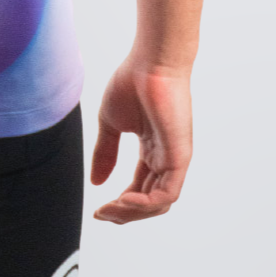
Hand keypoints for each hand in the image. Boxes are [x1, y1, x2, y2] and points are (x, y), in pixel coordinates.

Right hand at [90, 56, 192, 223]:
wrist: (150, 62)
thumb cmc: (133, 82)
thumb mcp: (110, 123)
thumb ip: (105, 153)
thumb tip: (96, 182)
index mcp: (152, 150)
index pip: (139, 188)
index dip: (119, 203)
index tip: (98, 210)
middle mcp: (165, 158)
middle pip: (148, 201)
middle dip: (124, 213)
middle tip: (102, 214)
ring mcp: (174, 159)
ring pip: (158, 203)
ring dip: (132, 211)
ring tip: (111, 209)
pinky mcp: (179, 157)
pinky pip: (167, 193)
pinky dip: (146, 203)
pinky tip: (124, 200)